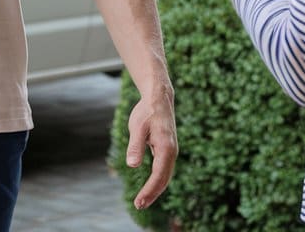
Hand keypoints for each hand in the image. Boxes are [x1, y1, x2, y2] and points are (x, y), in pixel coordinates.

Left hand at [125, 91, 176, 209]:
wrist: (159, 98)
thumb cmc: (147, 111)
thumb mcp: (137, 127)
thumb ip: (135, 146)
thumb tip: (132, 165)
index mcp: (166, 148)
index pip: (158, 175)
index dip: (149, 191)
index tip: (139, 202)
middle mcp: (172, 152)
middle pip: (164, 179)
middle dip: (152, 194)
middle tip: (139, 205)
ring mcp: (171, 151)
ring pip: (166, 176)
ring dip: (155, 189)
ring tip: (143, 201)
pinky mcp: (167, 150)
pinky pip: (164, 170)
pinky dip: (158, 181)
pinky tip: (150, 187)